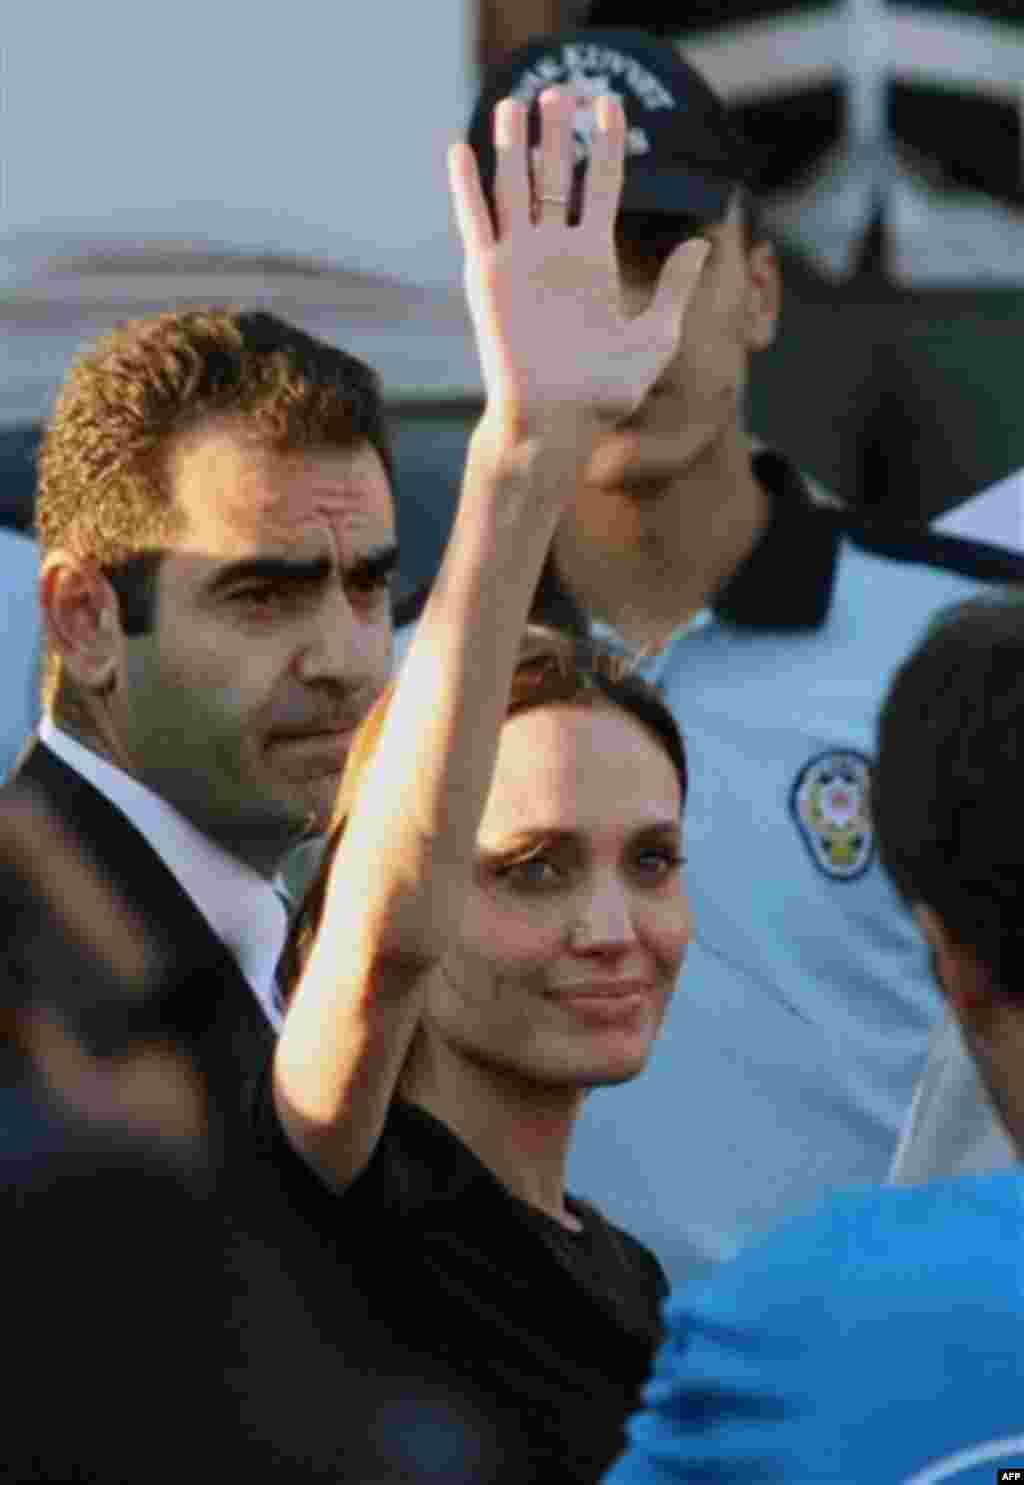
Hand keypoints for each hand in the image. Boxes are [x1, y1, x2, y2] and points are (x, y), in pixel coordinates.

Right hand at [449, 87, 708, 440]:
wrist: (557, 423)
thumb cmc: (605, 393)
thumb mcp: (655, 337)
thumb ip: (675, 288)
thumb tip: (700, 240)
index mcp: (591, 259)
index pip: (597, 184)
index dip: (604, 142)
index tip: (609, 103)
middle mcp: (553, 253)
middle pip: (553, 176)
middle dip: (557, 133)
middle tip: (562, 91)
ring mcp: (519, 261)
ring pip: (513, 188)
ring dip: (512, 145)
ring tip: (515, 102)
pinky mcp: (488, 278)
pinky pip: (475, 223)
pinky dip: (466, 187)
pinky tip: (461, 149)